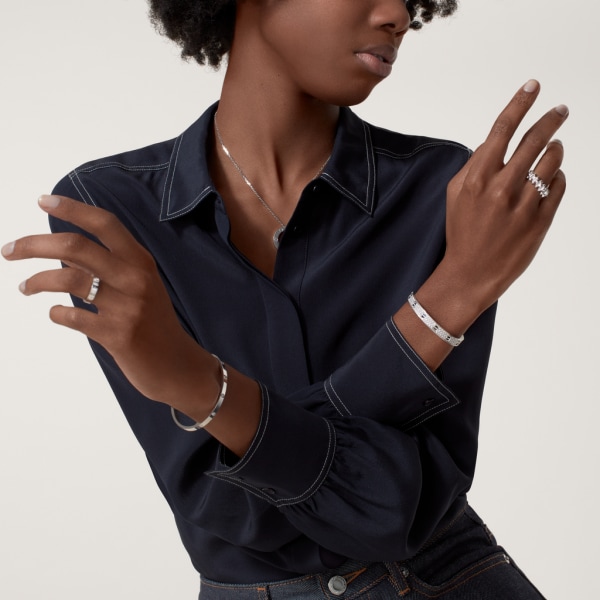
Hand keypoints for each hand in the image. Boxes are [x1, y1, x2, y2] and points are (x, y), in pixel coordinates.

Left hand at [2, 195, 219, 406]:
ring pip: (68, 279)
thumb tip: (63, 253)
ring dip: (37, 281)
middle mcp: (135, 278)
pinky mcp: (117, 334)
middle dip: (34, 245)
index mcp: (141, 261)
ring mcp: (127, 307)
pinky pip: (72, 316)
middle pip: (76, 247)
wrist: (176, 363)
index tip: (43, 201)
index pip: (104, 224)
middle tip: (9, 250)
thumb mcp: (139, 286)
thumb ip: (107, 266)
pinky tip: (56, 313)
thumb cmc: (154, 322)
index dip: (72, 209)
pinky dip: (56, 313)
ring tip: (25, 287)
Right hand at [443, 79, 567, 312]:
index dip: (520, 103)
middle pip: (534, 139)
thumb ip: (474, 164)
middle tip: (561, 110)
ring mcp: (524, 204)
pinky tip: (547, 182)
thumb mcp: (455, 195)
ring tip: (552, 150)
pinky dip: (557, 178)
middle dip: (551, 119)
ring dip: (555, 150)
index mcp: (476, 178)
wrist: (471, 273)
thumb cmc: (461, 232)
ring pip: (552, 160)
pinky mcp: (541, 220)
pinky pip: (559, 186)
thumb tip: (495, 142)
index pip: (502, 129)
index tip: (533, 86)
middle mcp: (501, 188)